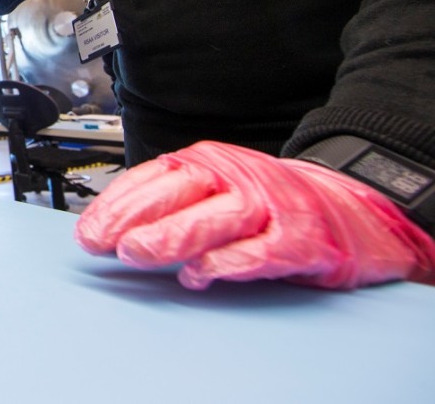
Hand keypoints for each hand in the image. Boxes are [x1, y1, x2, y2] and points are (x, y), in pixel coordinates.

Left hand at [74, 140, 434, 289]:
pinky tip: (201, 273)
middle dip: (136, 217)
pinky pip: (262, 249)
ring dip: (174, 235)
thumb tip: (109, 231)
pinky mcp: (302, 239)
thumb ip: (168, 207)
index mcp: (207, 163)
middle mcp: (236, 178)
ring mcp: (270, 206)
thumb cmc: (268, 201)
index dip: (116, 205)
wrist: (349, 205)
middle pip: (180, 192)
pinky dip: (230, 261)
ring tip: (138, 252)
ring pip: (217, 217)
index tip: (87, 231)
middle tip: (103, 242)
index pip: (152, 178)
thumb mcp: (214, 190)